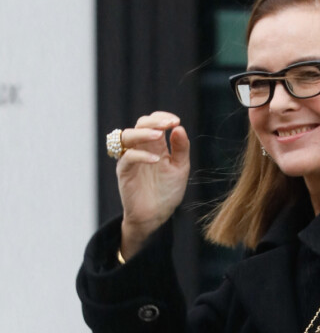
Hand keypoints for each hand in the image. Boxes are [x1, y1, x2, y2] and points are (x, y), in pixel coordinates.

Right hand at [116, 111, 189, 258]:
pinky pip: (128, 157)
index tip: (176, 121)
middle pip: (140, 124)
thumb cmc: (168, 190)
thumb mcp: (180, 167)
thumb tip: (179, 128)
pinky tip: (156, 160)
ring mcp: (131, 158)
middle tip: (169, 123)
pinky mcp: (124, 171)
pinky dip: (141, 155)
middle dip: (154, 121)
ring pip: (128, 136)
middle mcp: (141, 148)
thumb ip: (181, 148)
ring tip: (159, 135)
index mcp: (155, 144)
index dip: (162, 117)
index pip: (153, 122)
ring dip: (143, 133)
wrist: (157, 215)